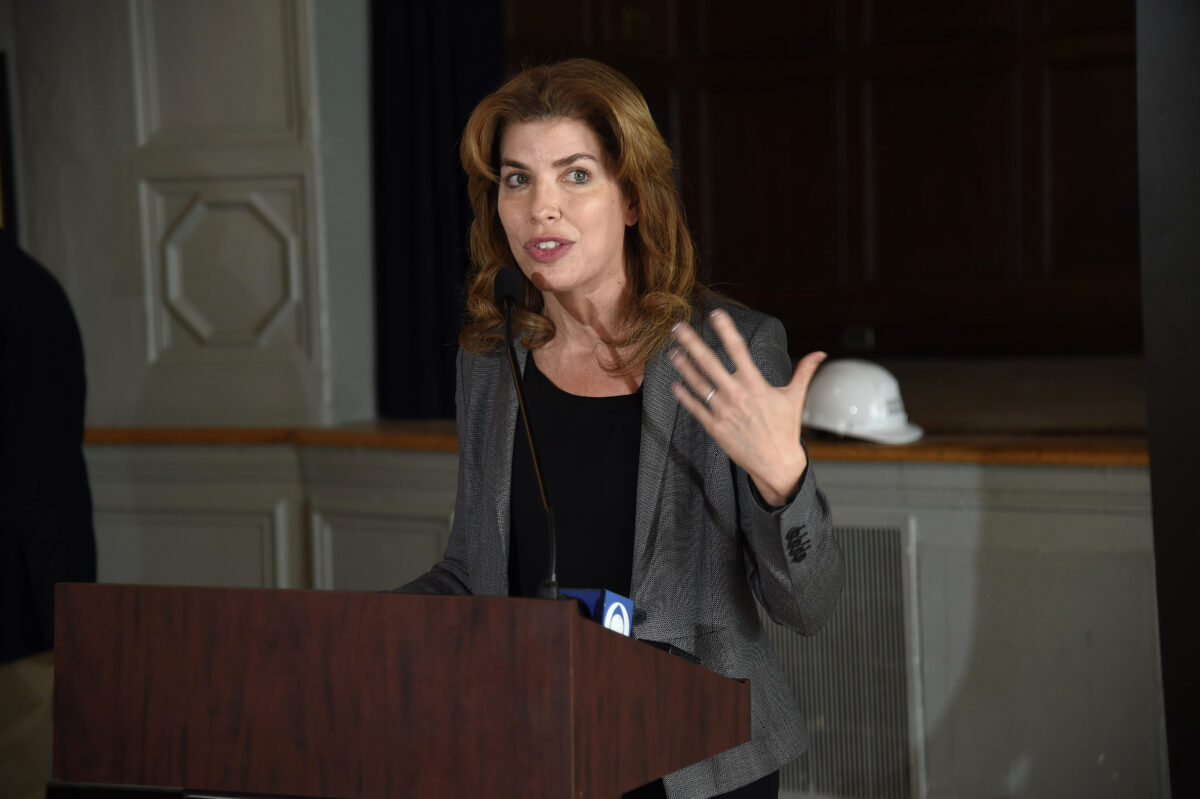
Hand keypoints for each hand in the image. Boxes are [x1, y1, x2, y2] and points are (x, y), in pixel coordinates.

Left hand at [669, 309, 825, 506]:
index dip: (726, 330)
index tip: (715, 314)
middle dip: (692, 343)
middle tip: (678, 327)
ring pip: (698, 383)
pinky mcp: (715, 427)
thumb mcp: (795, 397)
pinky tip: (675, 384)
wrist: (777, 463)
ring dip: (683, 366)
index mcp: (756, 384)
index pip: (738, 349)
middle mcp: (737, 395)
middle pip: (709, 362)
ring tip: (672, 351)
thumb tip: (820, 353)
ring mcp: (724, 411)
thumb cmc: (786, 429)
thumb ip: (804, 371)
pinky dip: (684, 395)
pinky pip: (695, 407)